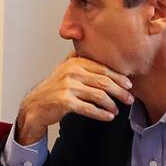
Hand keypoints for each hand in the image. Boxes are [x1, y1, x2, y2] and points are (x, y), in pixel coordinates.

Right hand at [15, 52, 133, 144]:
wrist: (35, 104)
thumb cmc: (52, 88)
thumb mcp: (63, 68)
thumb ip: (78, 58)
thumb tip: (96, 48)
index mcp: (74, 62)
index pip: (103, 68)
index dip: (119, 77)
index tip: (129, 85)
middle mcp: (71, 72)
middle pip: (104, 82)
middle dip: (120, 91)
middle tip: (129, 98)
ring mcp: (67, 87)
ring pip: (98, 95)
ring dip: (112, 104)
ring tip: (117, 109)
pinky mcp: (65, 101)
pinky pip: (89, 108)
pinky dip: (101, 114)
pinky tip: (108, 116)